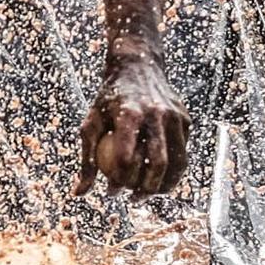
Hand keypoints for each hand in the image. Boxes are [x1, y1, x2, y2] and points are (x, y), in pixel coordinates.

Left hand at [74, 45, 190, 196]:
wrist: (137, 65)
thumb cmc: (108, 99)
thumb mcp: (91, 123)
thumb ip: (86, 158)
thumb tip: (79, 193)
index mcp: (129, 113)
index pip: (127, 157)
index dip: (119, 181)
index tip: (111, 191)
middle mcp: (156, 113)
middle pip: (157, 163)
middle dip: (145, 190)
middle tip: (132, 199)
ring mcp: (175, 116)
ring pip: (177, 162)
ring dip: (164, 185)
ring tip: (148, 194)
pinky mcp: (185, 119)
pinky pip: (182, 152)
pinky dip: (173, 171)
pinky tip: (159, 181)